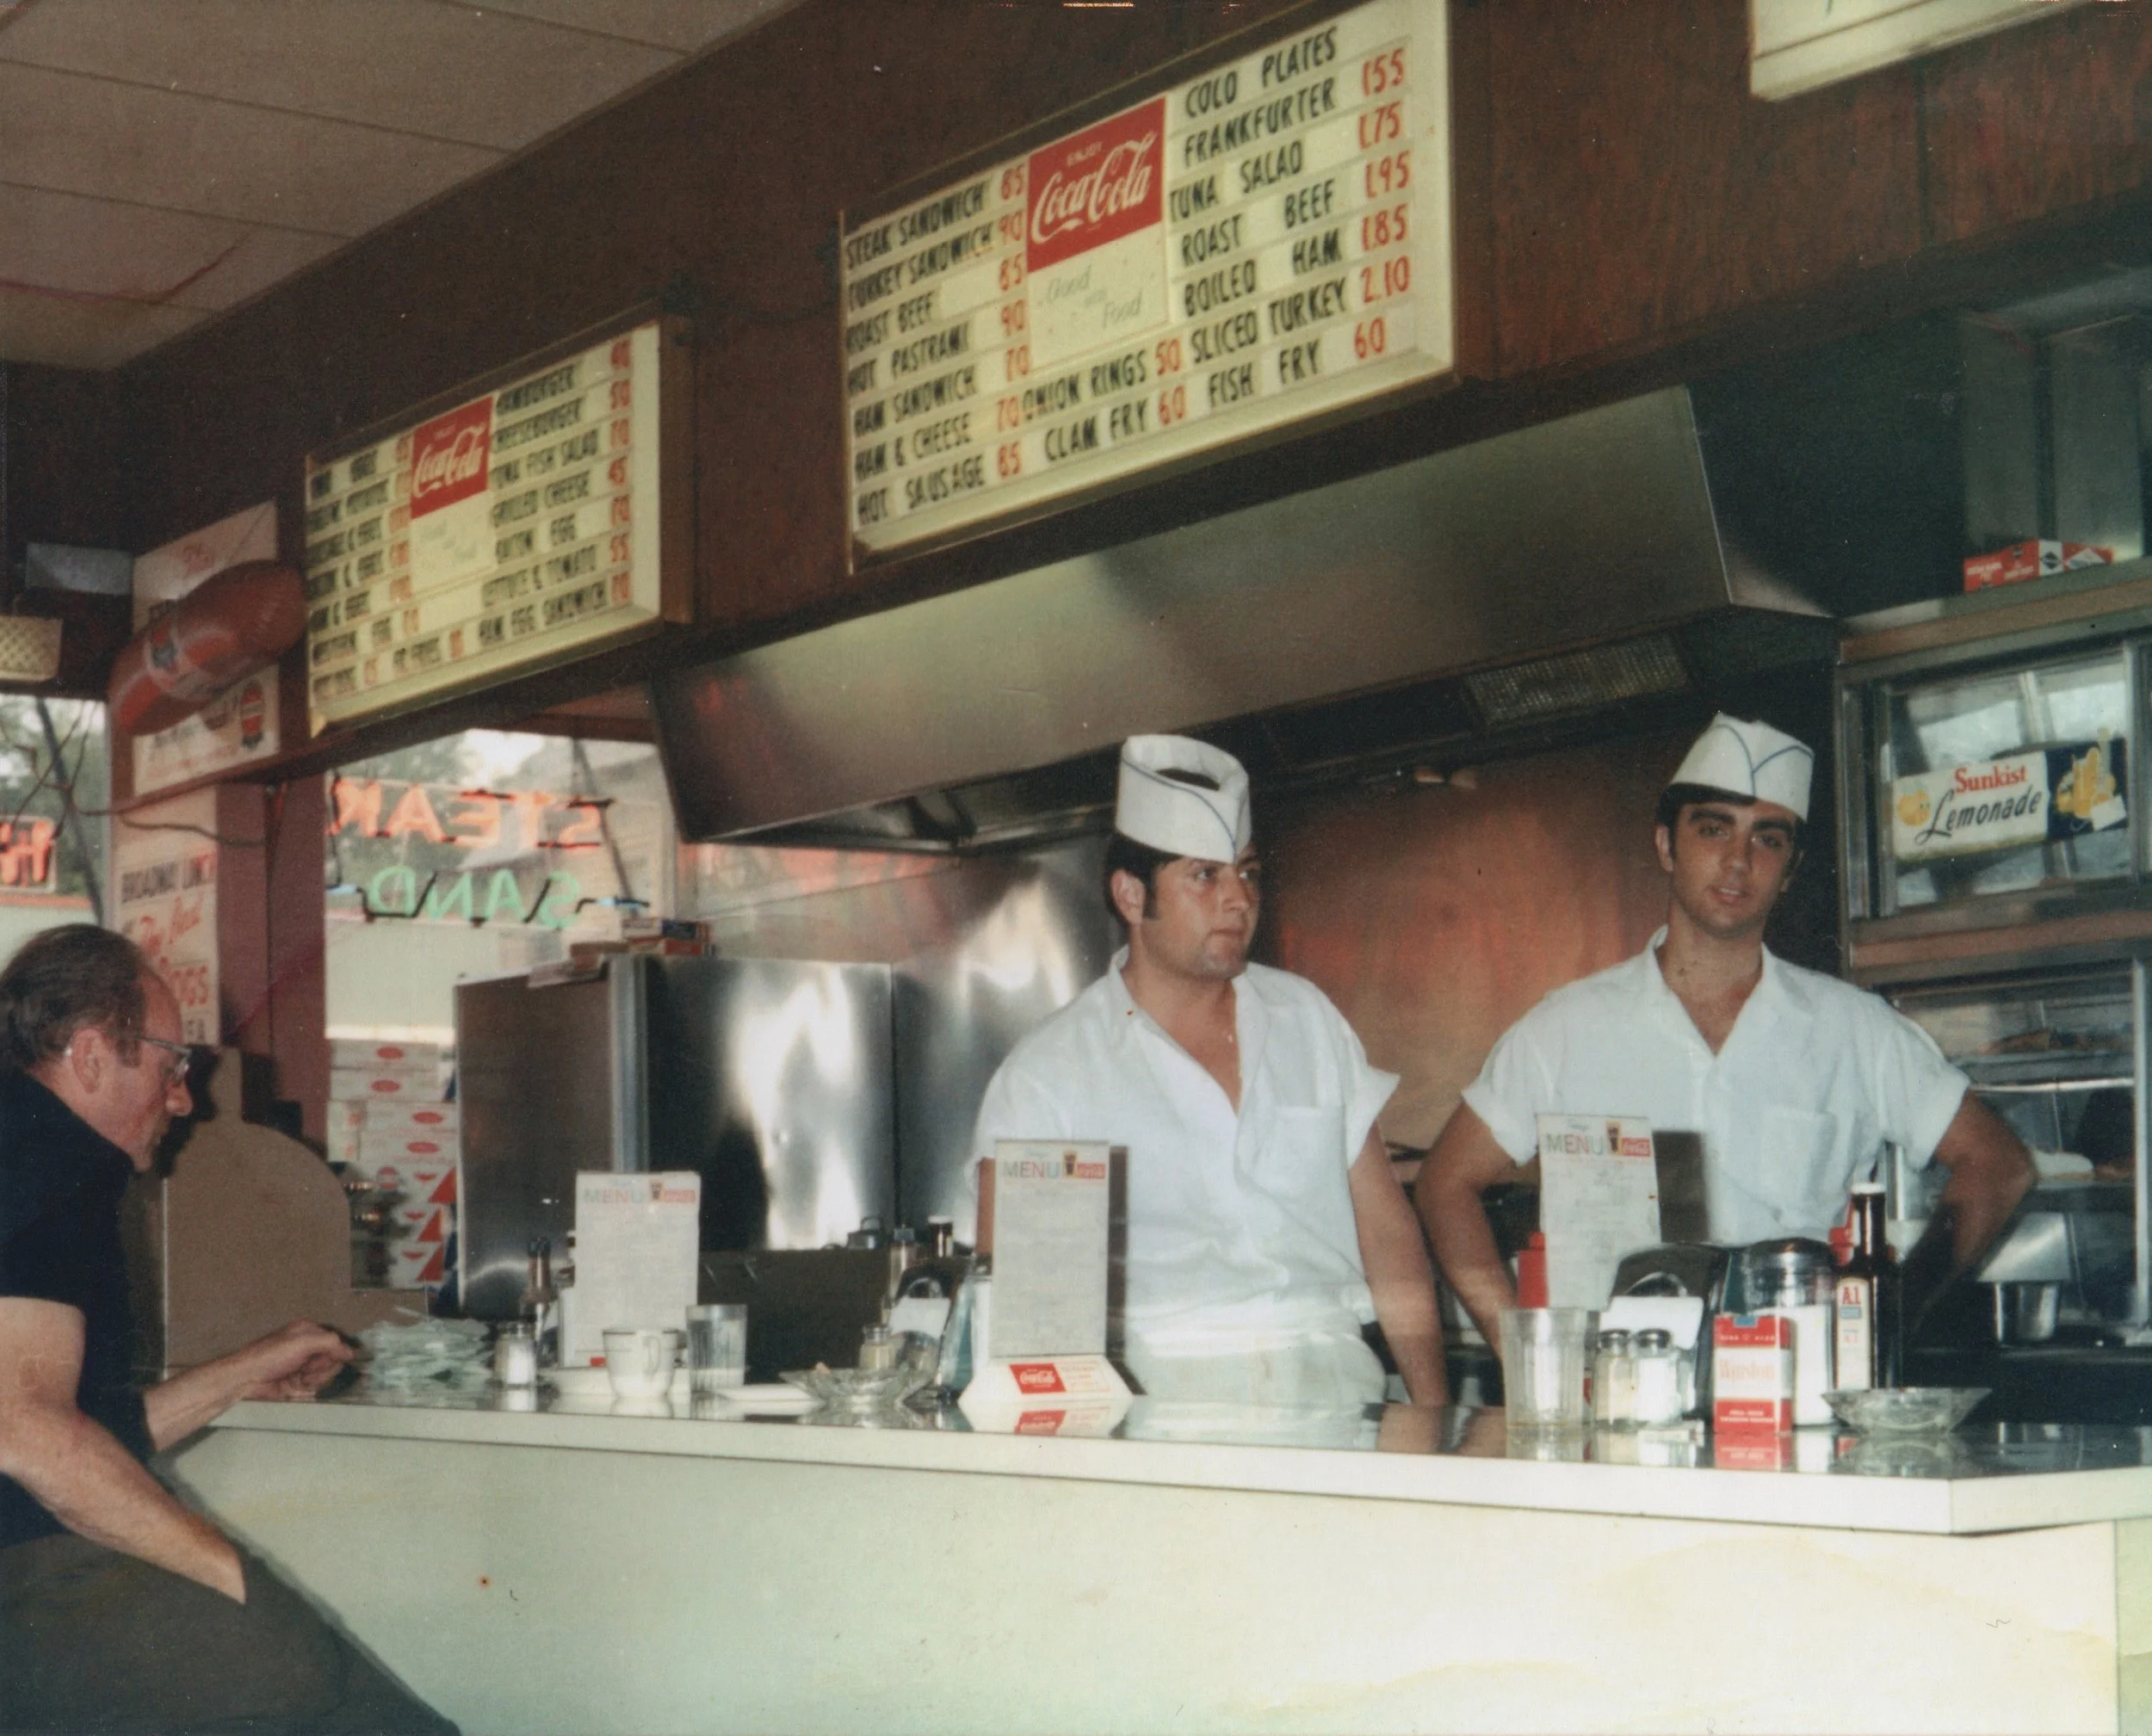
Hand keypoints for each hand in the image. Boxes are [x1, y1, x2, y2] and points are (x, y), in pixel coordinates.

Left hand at [236, 1321, 353, 1400]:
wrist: (247, 1379)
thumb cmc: (270, 1356)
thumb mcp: (302, 1342)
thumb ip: (330, 1343)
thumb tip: (350, 1351)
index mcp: (309, 1331)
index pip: (336, 1341)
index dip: (335, 1353)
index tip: (329, 1359)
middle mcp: (308, 1347)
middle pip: (333, 1359)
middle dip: (323, 1366)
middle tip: (308, 1367)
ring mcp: (304, 1365)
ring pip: (326, 1374)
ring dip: (315, 1378)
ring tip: (299, 1376)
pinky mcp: (299, 1381)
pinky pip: (315, 1385)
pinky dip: (308, 1386)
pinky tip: (295, 1384)